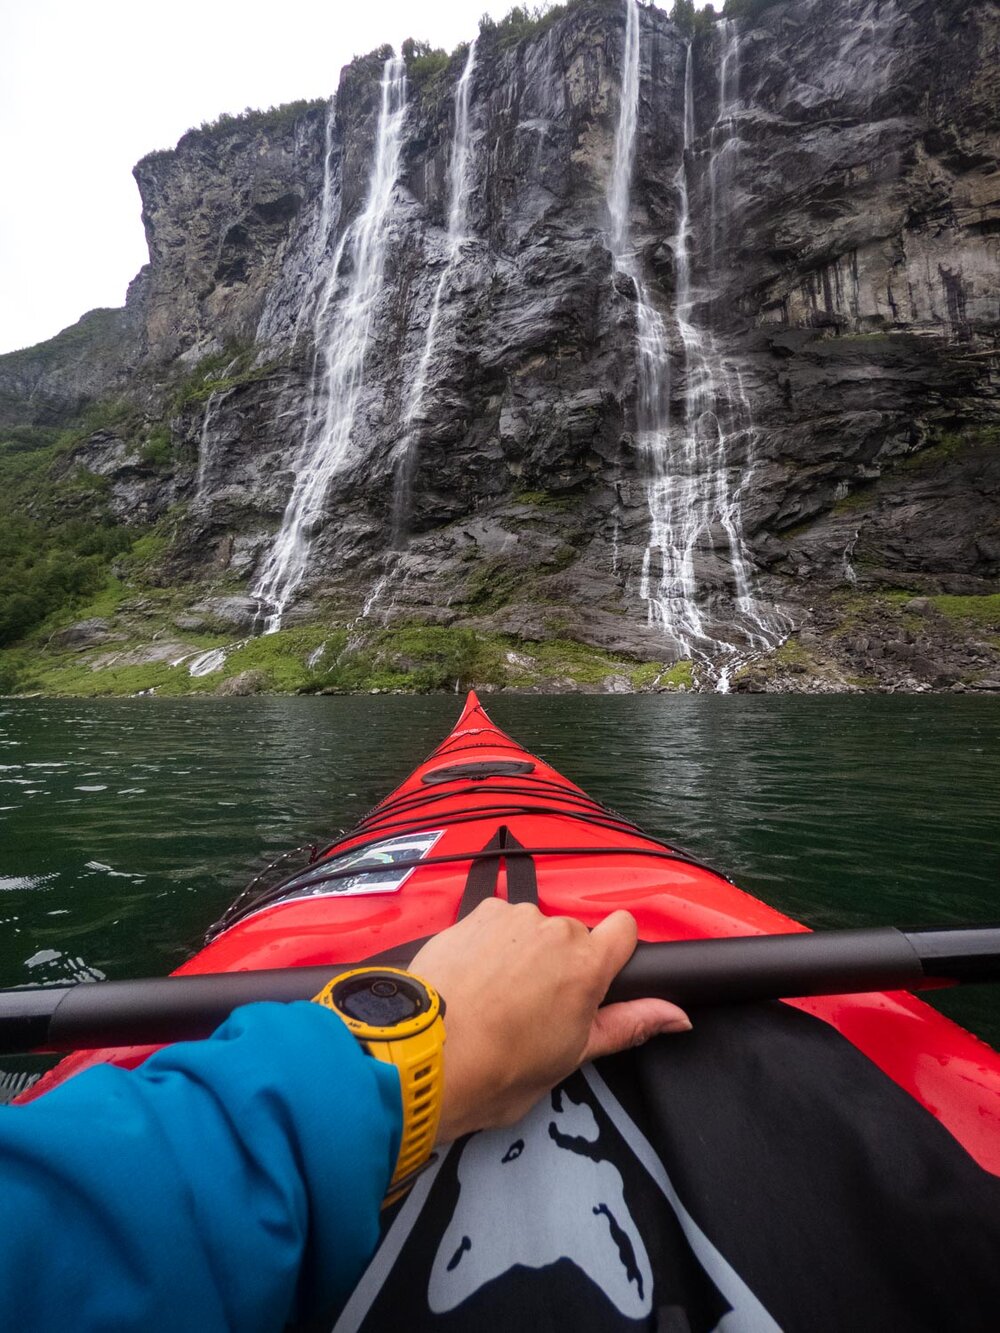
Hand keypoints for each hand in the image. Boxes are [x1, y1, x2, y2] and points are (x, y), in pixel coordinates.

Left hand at [409, 900, 690, 1142]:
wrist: (426, 1055)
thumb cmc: (502, 1068)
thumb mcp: (573, 1056)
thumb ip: (627, 1025)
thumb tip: (680, 1016)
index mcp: (587, 964)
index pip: (624, 927)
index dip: (613, 952)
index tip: (594, 981)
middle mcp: (553, 928)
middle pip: (573, 934)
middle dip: (561, 963)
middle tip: (534, 1007)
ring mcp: (510, 916)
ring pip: (531, 927)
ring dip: (523, 951)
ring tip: (494, 996)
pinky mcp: (473, 914)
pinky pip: (495, 922)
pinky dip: (490, 944)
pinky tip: (471, 978)